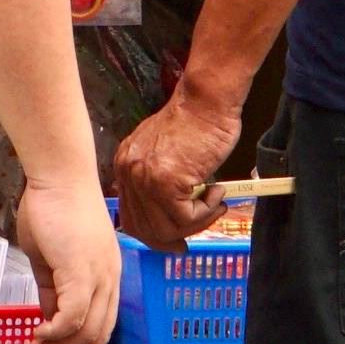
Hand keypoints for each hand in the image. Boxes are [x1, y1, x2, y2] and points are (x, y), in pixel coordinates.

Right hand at [16, 172, 122, 343]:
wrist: (58, 173)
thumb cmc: (52, 206)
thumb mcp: (51, 257)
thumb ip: (53, 288)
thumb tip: (48, 317)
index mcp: (106, 274)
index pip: (102, 326)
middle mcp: (110, 279)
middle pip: (99, 337)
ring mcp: (100, 275)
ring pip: (87, 332)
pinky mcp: (83, 271)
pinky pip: (74, 317)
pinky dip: (55, 333)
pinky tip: (36, 335)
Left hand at [110, 77, 243, 255]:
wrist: (207, 101)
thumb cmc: (196, 123)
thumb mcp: (165, 151)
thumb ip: (160, 179)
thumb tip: (172, 215)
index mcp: (126, 164)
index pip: (131, 217)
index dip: (154, 235)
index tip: (175, 242)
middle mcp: (129, 172)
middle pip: (145, 229)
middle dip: (174, 238)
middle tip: (199, 231)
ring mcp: (146, 178)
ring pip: (167, 229)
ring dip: (198, 223)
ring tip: (215, 203)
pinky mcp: (167, 183)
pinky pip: (187, 218)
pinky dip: (207, 212)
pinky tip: (218, 192)